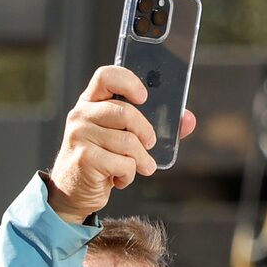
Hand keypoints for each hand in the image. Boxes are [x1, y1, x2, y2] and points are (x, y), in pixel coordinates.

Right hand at [46, 65, 196, 222]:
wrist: (76, 190)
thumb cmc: (106, 158)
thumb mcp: (126, 137)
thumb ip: (157, 125)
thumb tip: (189, 119)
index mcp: (92, 102)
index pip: (106, 76)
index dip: (128, 82)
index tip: (144, 97)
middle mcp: (81, 114)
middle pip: (125, 112)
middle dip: (146, 132)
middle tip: (150, 144)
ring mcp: (79, 135)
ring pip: (128, 142)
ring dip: (141, 160)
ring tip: (137, 166)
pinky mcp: (84, 158)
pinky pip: (123, 163)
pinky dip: (130, 175)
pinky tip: (120, 177)